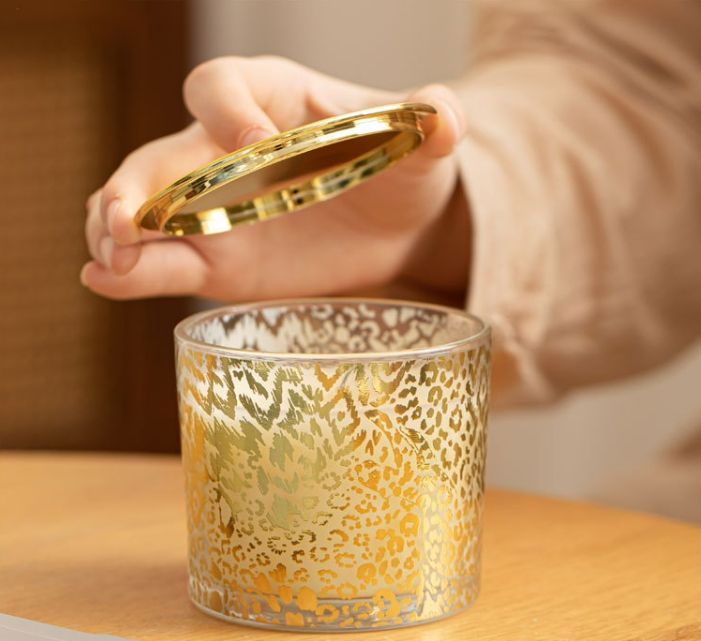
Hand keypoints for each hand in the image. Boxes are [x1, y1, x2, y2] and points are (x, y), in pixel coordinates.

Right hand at [82, 56, 469, 301]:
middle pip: (161, 156)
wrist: (395, 225)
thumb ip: (430, 119)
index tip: (254, 146)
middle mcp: (226, 153)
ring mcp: (216, 210)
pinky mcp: (219, 261)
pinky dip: (134, 272)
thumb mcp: (421, 142)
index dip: (227, 111)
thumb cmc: (401, 166)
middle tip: (130, 221)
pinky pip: (168, 263)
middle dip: (138, 185)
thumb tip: (442, 119)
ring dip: (118, 231)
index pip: (223, 86)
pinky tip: (106, 280)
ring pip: (147, 211)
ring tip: (111, 261)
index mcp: (270, 100)